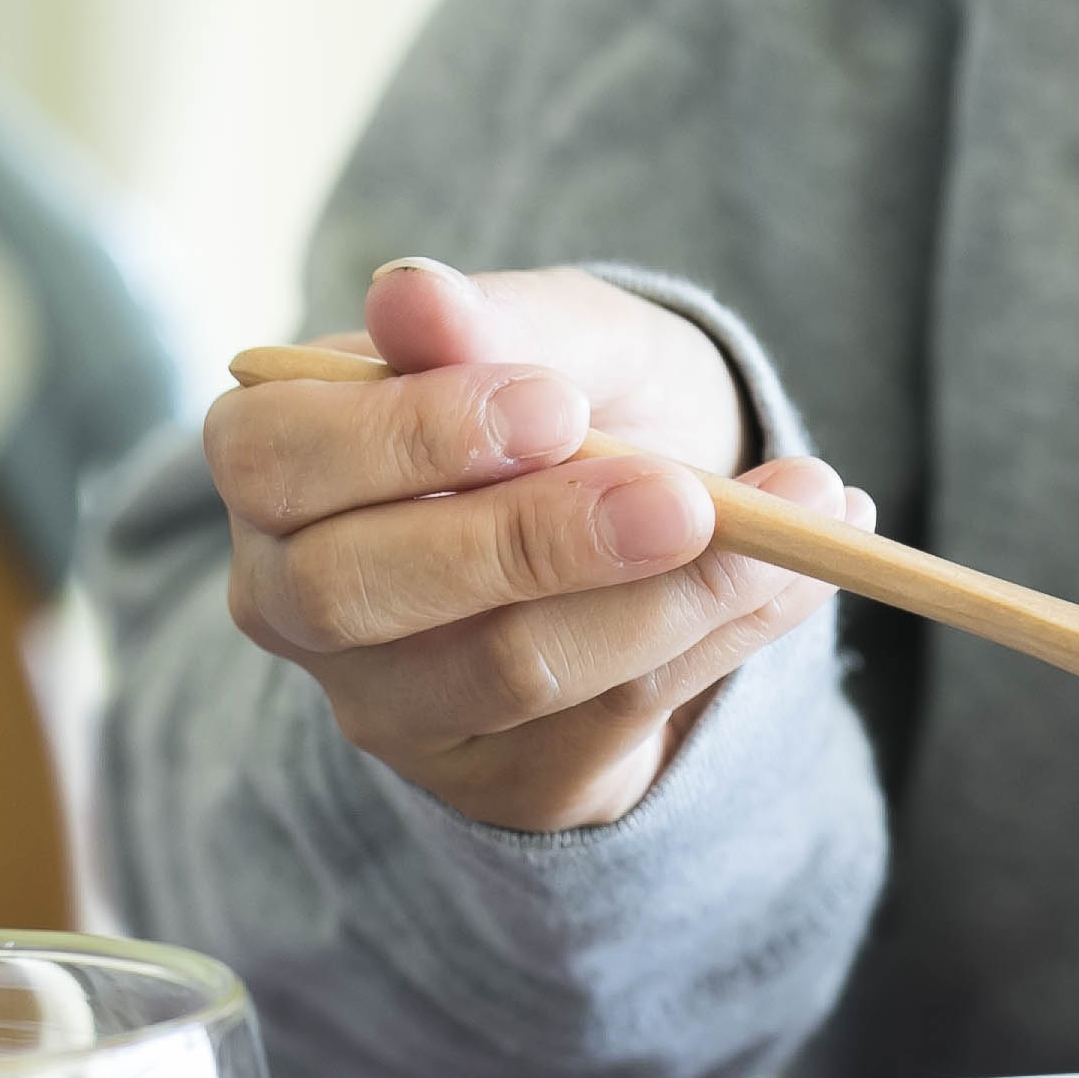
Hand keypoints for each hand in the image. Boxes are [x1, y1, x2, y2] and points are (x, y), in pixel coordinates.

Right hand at [204, 258, 871, 830]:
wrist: (662, 504)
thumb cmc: (574, 398)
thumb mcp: (558, 333)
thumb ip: (495, 320)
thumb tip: (413, 295)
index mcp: (271, 465)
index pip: (281, 461)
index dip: (413, 436)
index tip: (556, 405)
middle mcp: (298, 603)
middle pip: (368, 592)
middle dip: (541, 539)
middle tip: (691, 495)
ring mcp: (394, 709)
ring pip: (513, 669)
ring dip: (676, 592)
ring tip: (805, 511)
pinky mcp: (504, 782)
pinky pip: (615, 720)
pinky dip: (727, 633)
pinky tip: (807, 569)